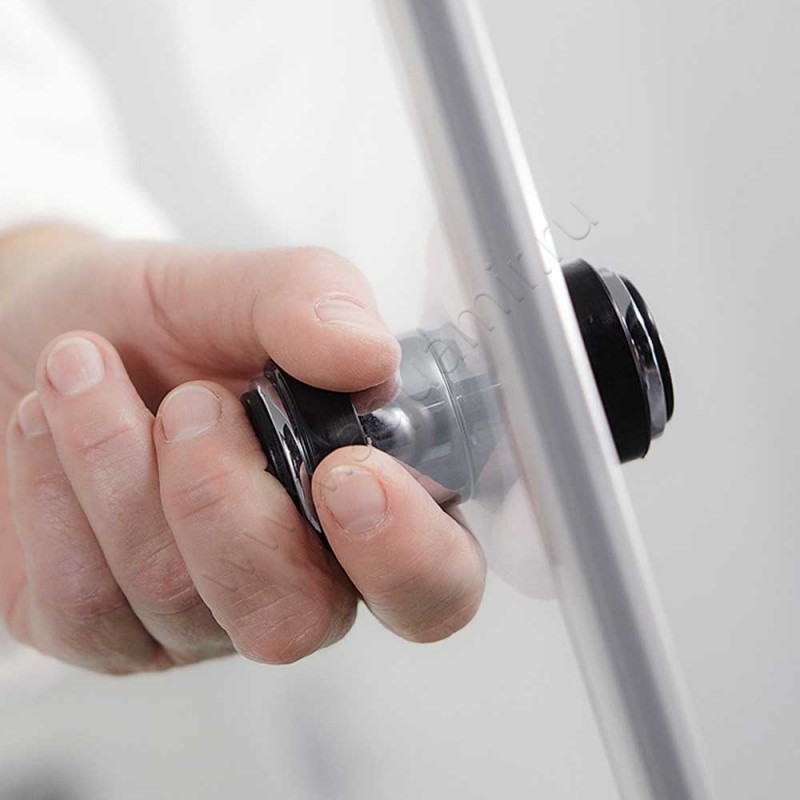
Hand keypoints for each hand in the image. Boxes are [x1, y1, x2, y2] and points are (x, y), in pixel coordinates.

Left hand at [0, 226, 484, 673]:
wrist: (38, 334)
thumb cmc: (159, 322)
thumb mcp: (239, 286)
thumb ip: (315, 304)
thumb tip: (369, 358)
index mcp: (365, 503)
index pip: (435, 585)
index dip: (406, 555)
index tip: (345, 470)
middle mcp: (294, 578)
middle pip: (294, 621)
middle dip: (225, 501)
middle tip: (191, 401)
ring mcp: (199, 618)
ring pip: (175, 598)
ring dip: (117, 464)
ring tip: (85, 371)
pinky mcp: (105, 633)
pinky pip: (82, 604)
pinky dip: (55, 492)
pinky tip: (49, 424)